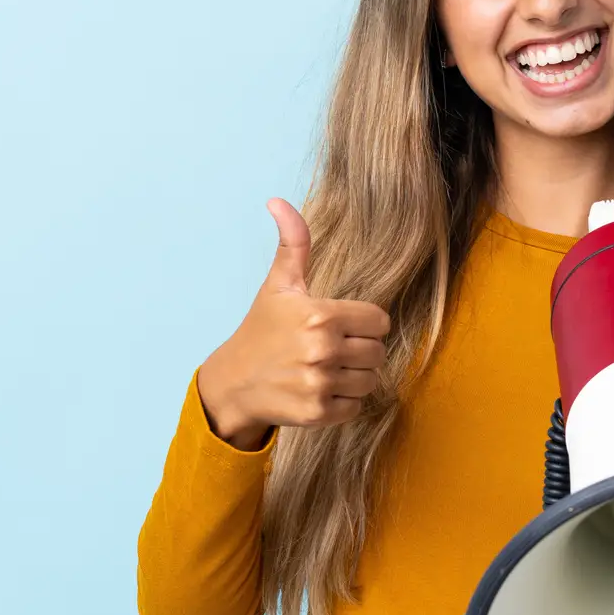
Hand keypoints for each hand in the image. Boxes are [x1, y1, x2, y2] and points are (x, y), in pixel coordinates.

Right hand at [196, 198, 391, 447]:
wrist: (234, 382)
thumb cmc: (262, 330)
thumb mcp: (279, 285)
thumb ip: (292, 242)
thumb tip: (278, 201)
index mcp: (320, 315)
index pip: (379, 322)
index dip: (365, 323)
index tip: (343, 326)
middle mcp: (322, 350)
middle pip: (378, 352)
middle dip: (360, 351)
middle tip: (333, 349)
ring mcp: (320, 383)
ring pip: (371, 380)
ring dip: (355, 377)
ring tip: (328, 369)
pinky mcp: (318, 413)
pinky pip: (356, 406)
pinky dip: (344, 401)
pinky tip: (320, 389)